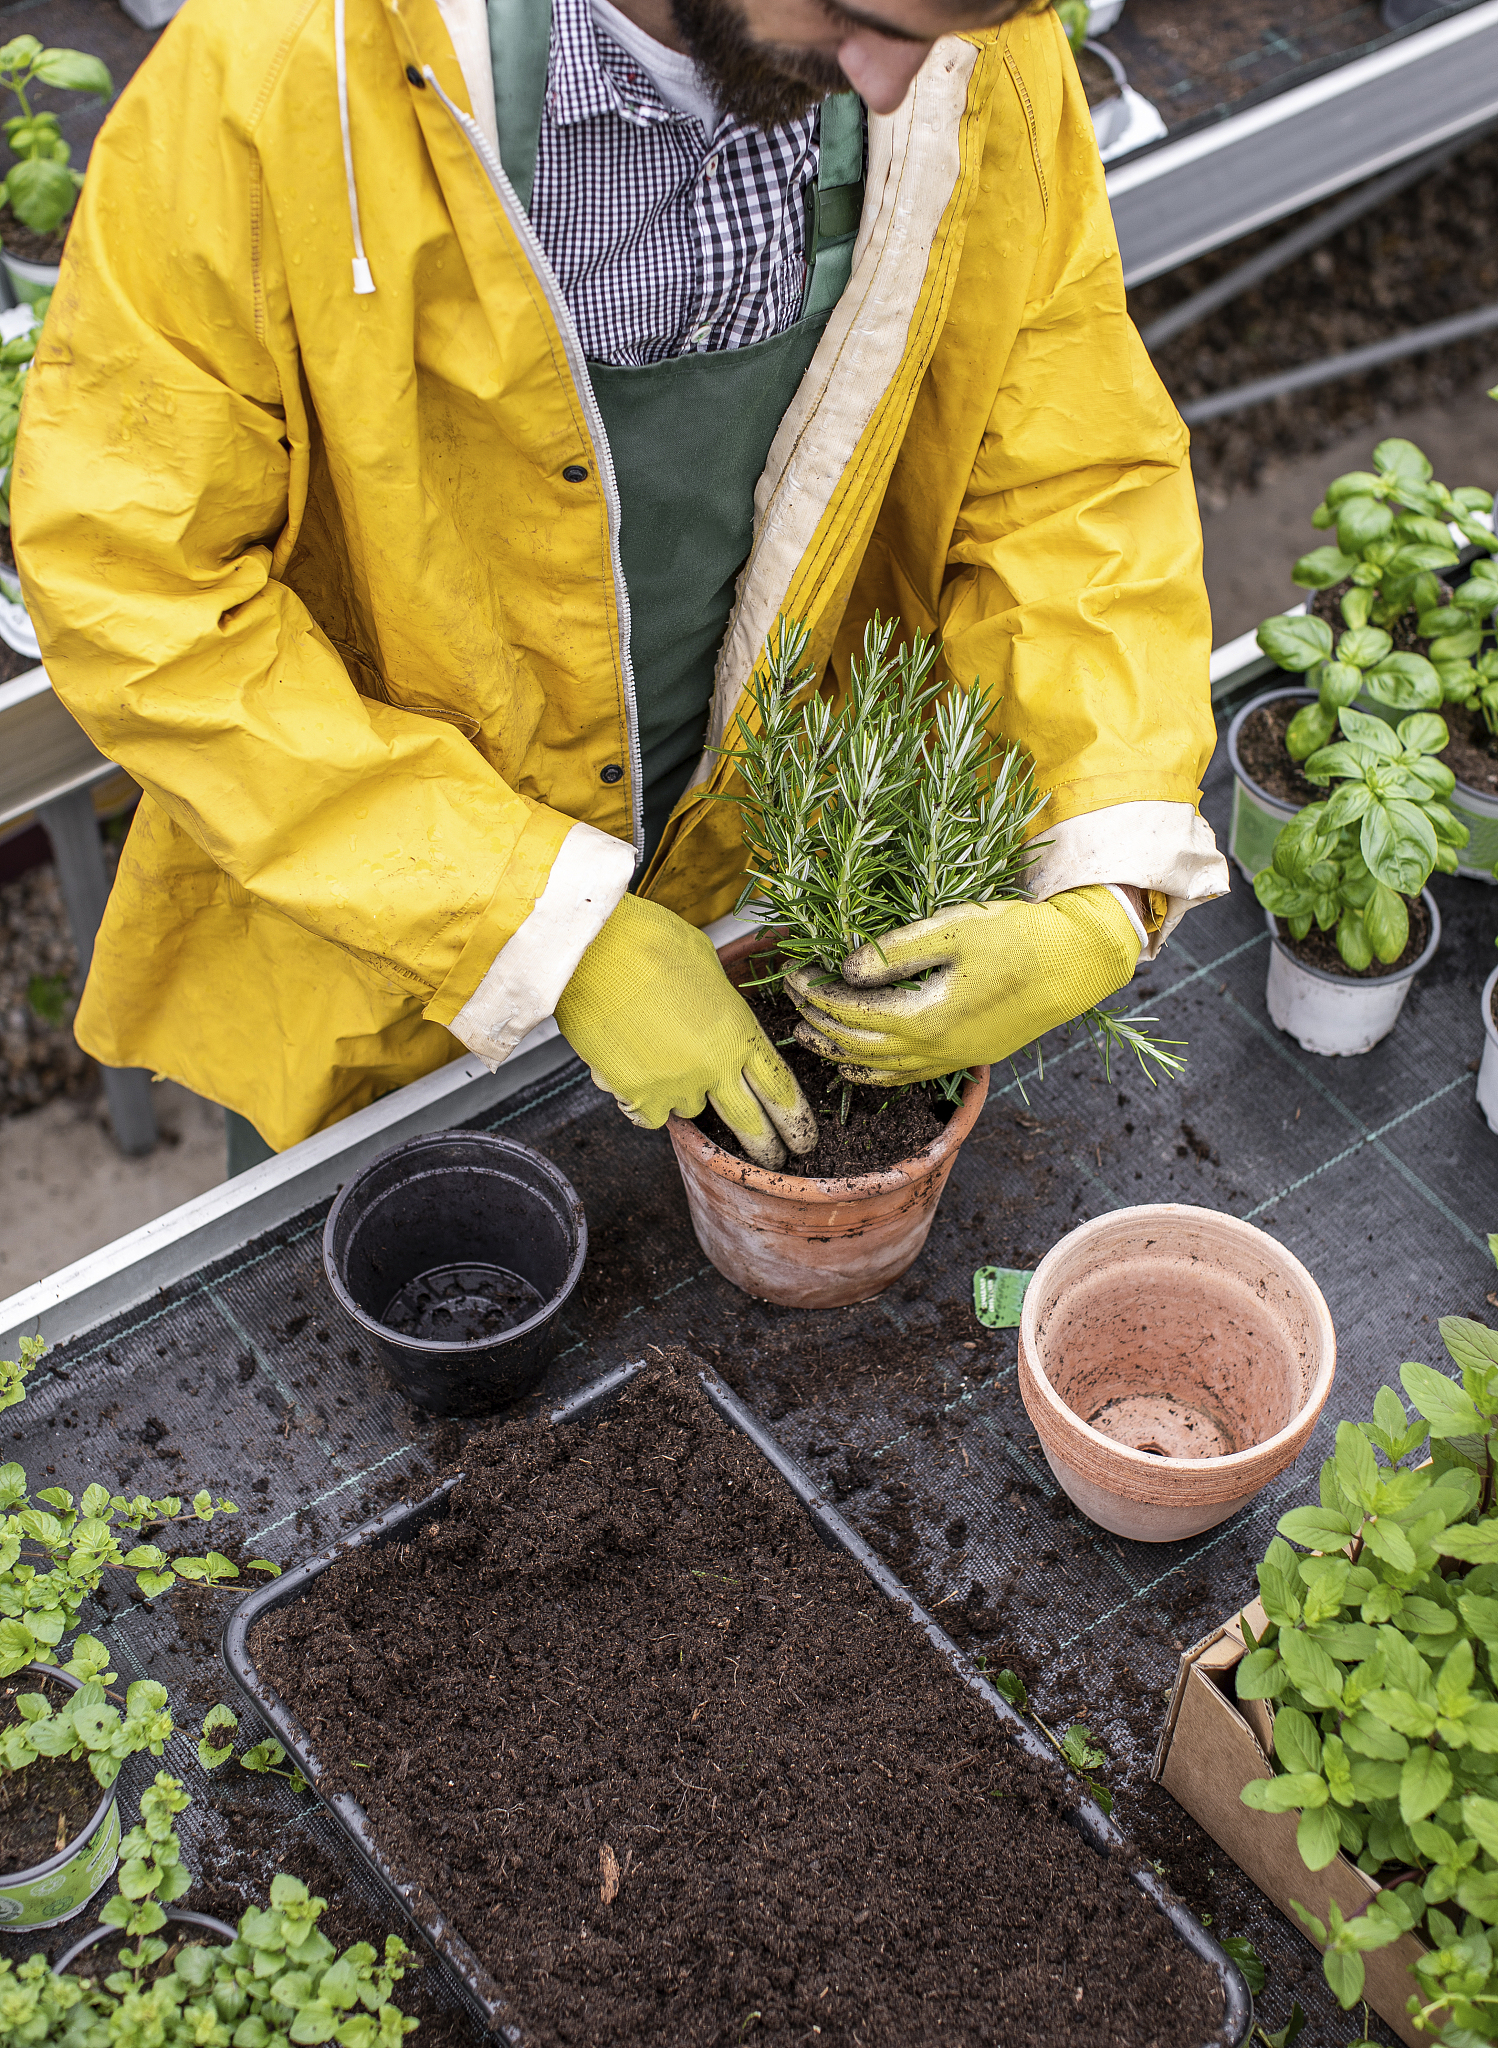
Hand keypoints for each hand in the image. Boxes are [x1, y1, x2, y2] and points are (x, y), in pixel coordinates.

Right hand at [555, 895, 815, 1168]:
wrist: (591, 952)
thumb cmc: (649, 942)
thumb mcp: (705, 963)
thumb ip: (719, 1001)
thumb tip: (717, 1013)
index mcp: (739, 1031)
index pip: (779, 1087)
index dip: (794, 1117)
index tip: (802, 1138)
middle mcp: (714, 1067)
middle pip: (751, 1123)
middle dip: (765, 1146)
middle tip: (772, 1161)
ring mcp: (675, 1085)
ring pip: (691, 1111)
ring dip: (686, 1097)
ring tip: (668, 1068)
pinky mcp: (635, 1095)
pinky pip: (648, 1115)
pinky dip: (644, 1102)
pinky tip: (636, 1080)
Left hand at [786, 887, 1140, 1084]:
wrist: (1076, 965)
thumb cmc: (1016, 938)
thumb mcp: (950, 930)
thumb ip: (893, 952)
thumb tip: (844, 969)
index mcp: (922, 1017)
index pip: (850, 1011)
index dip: (816, 996)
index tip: (794, 975)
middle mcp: (931, 1049)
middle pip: (856, 1045)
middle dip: (818, 1023)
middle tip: (792, 1000)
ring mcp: (949, 1059)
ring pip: (878, 1069)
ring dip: (838, 1054)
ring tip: (808, 1038)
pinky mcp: (965, 1058)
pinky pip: (906, 1077)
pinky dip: (873, 1074)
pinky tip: (857, 1068)